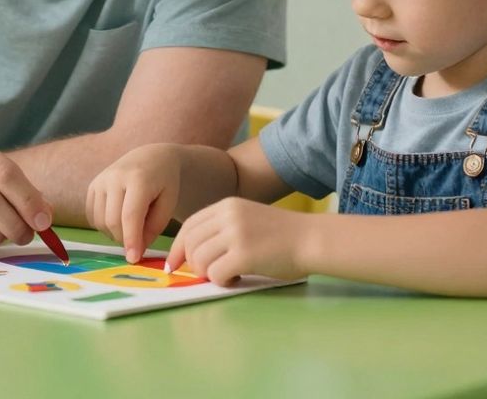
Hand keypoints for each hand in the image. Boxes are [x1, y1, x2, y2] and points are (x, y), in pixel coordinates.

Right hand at [86, 143, 182, 262]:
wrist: (151, 158)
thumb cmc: (164, 183)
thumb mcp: (169, 204)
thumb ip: (153, 228)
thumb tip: (135, 251)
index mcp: (138, 178)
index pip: (130, 215)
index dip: (131, 240)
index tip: (133, 259)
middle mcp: (115, 177)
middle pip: (113, 221)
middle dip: (124, 239)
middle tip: (139, 242)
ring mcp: (100, 180)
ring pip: (100, 221)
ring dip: (115, 233)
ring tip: (131, 227)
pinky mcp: (92, 186)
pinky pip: (92, 216)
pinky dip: (104, 226)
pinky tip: (119, 220)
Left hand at [165, 197, 311, 284]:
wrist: (312, 239)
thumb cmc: (282, 236)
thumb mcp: (247, 219)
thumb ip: (222, 230)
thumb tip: (192, 254)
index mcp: (227, 206)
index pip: (189, 226)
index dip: (178, 247)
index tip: (174, 264)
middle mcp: (228, 216)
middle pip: (190, 244)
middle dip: (194, 265)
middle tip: (212, 273)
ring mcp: (236, 234)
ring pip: (199, 260)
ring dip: (210, 274)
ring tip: (230, 274)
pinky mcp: (244, 255)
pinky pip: (216, 274)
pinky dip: (222, 281)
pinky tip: (238, 278)